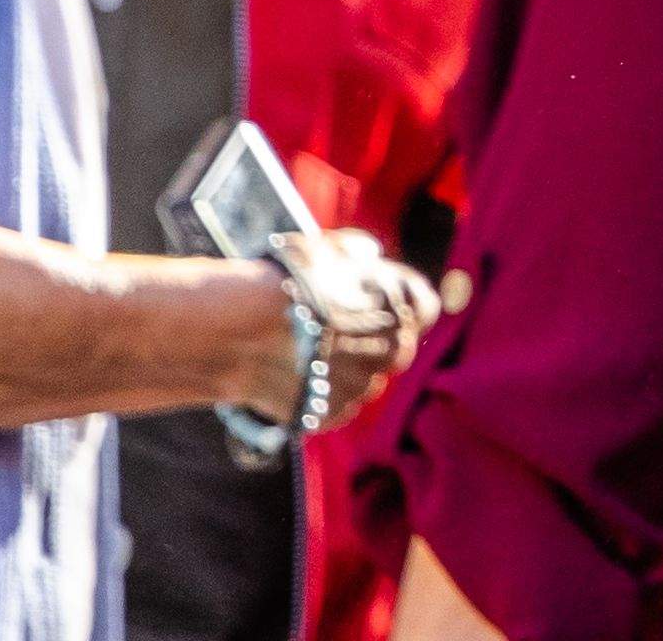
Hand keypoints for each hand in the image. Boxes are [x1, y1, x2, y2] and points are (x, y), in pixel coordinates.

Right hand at [245, 231, 434, 429]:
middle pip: (396, 352)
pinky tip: (297, 377)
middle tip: (338, 336)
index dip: (402, 308)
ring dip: (345, 373)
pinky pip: (334, 407)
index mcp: (400, 307)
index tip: (380, 308)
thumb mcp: (329, 250)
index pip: (424, 310)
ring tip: (308, 356)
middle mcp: (390, 348)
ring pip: (364, 383)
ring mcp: (360, 384)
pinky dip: (320, 397)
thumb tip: (370, 256)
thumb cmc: (284, 281)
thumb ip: (358, 252)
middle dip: (372, 345)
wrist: (238, 327)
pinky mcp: (329, 413)